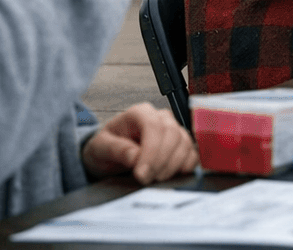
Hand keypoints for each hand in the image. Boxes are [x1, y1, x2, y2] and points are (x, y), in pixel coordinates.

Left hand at [80, 103, 198, 183]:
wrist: (110, 154)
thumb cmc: (105, 147)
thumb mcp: (100, 147)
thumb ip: (116, 149)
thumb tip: (135, 156)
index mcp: (139, 113)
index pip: (154, 127)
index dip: (151, 152)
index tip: (141, 174)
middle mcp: (160, 117)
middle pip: (172, 135)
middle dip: (161, 162)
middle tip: (146, 180)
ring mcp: (173, 129)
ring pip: (185, 144)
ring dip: (172, 166)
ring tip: (154, 179)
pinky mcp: (181, 144)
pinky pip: (192, 154)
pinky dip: (185, 167)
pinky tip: (170, 175)